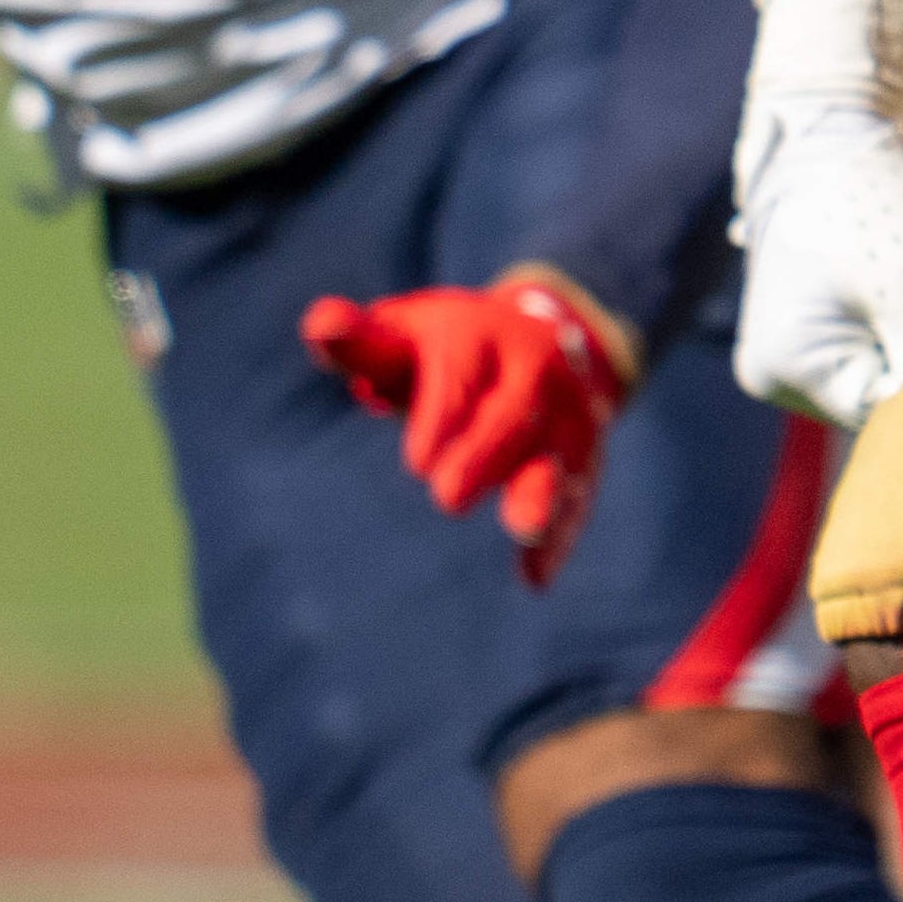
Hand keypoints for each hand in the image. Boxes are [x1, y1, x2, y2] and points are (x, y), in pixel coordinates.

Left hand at [309, 270, 634, 578]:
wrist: (537, 340)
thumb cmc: (443, 350)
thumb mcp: (403, 336)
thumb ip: (358, 341)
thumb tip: (320, 324)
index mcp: (480, 335)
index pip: (463, 371)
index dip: (444, 412)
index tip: (417, 462)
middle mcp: (533, 370)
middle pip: (515, 413)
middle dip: (486, 452)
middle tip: (448, 498)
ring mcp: (566, 415)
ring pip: (560, 455)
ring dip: (543, 493)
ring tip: (524, 530)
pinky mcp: (583, 458)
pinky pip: (578, 499)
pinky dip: (559, 539)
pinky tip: (534, 576)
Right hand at [732, 0, 902, 425]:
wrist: (826, 138)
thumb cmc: (869, 208)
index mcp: (785, 370)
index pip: (881, 420)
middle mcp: (772, 379)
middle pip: (876, 409)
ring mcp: (785, 361)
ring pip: (877, 385)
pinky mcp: (806, 340)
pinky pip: (868, 361)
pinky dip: (897, 338)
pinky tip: (901, 296)